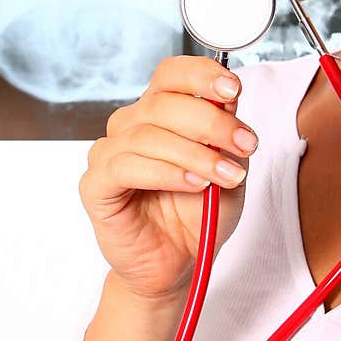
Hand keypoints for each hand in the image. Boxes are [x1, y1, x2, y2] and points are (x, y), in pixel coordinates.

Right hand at [78, 55, 257, 301]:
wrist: (179, 265)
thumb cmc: (198, 216)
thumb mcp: (229, 170)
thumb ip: (226, 134)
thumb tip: (228, 97)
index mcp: (160, 113)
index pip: (171, 74)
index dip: (201, 74)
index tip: (234, 88)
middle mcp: (131, 126)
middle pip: (164, 102)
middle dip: (213, 122)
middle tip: (244, 146)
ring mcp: (109, 154)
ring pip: (148, 134)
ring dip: (196, 153)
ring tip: (224, 176)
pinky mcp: (96, 185)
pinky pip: (127, 167)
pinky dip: (166, 172)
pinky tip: (192, 184)